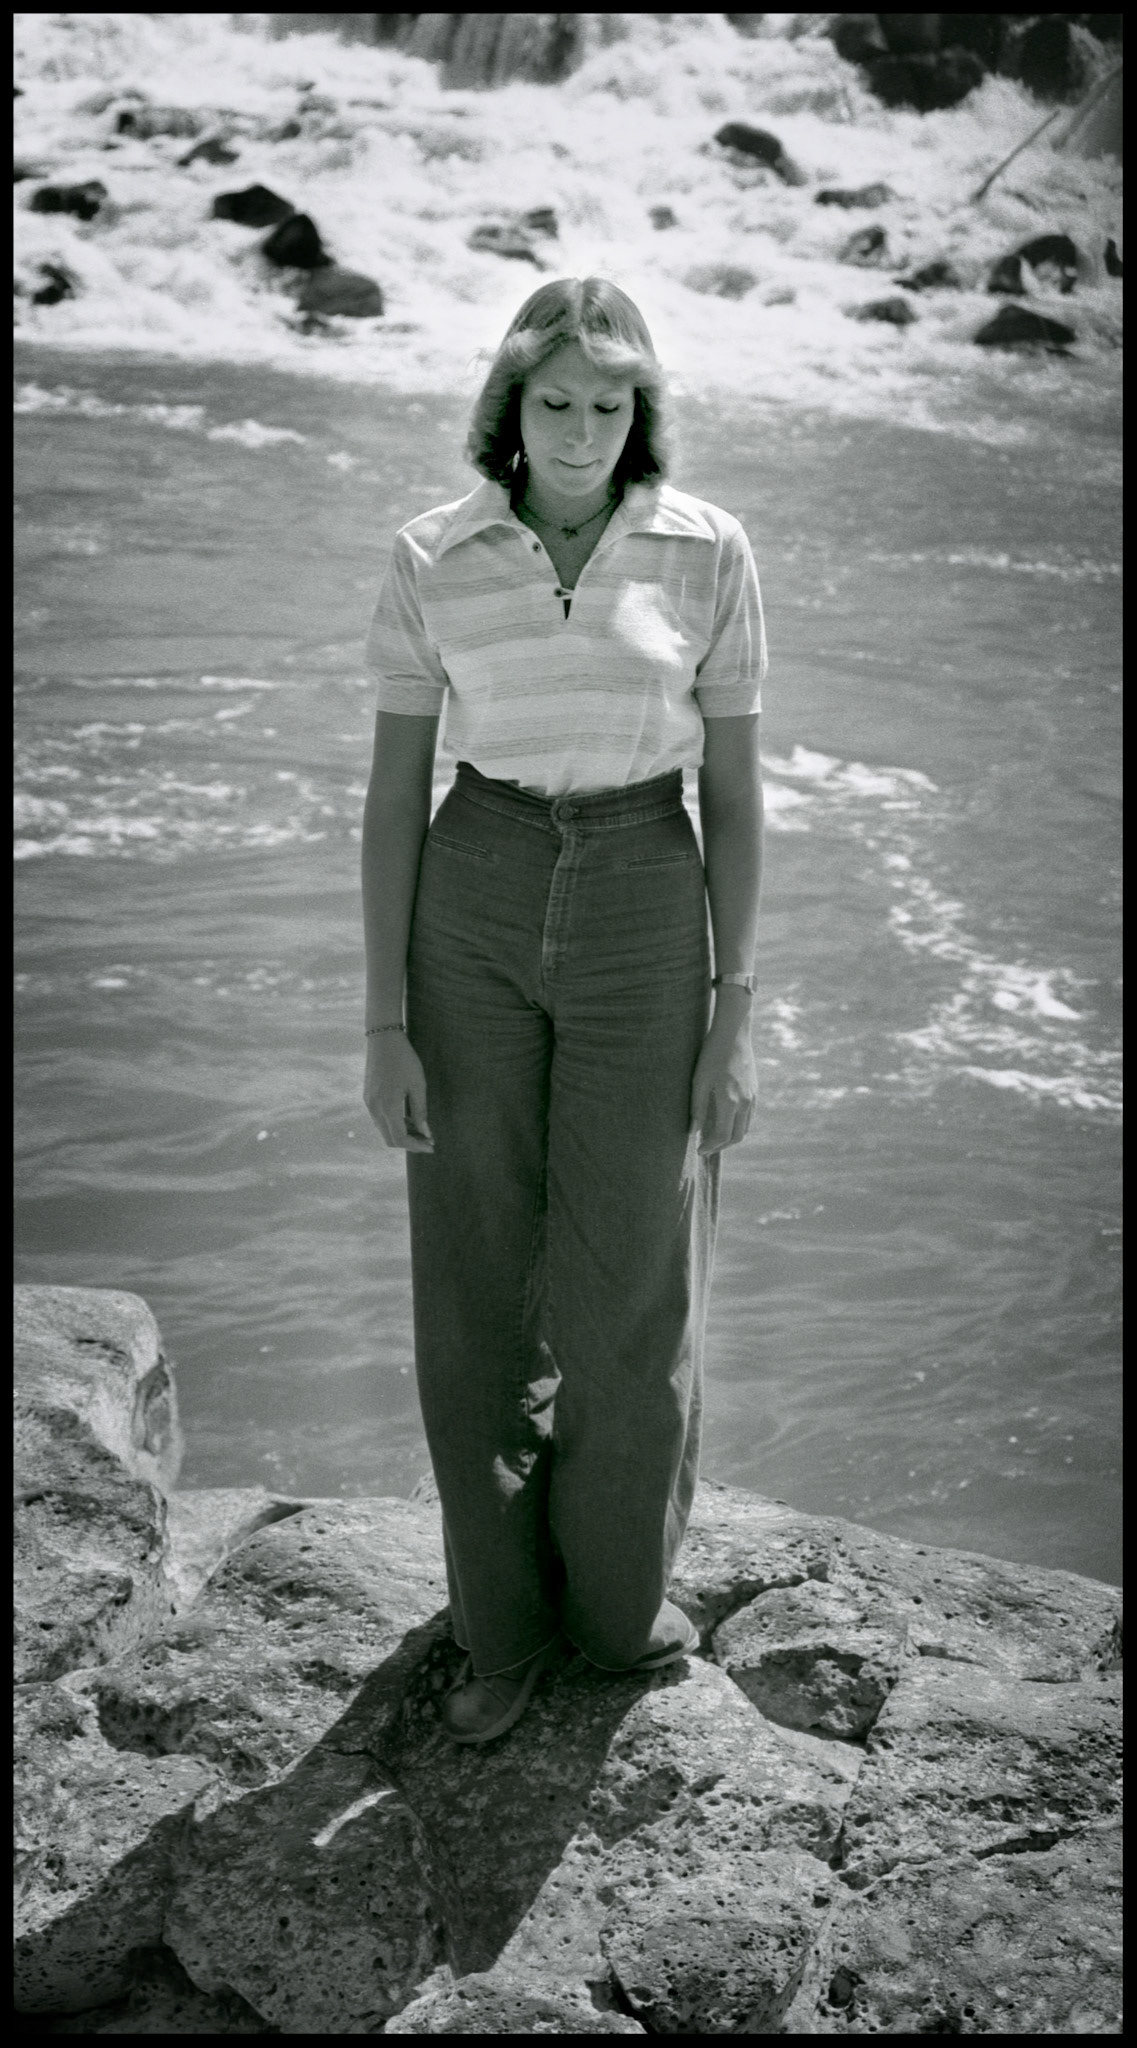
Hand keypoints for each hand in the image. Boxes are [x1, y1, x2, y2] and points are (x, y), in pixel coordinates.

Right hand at [363, 1032, 433, 1152]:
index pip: (400, 1139)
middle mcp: (375, 1109)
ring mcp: (369, 1104)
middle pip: (390, 1139)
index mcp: (388, 1107)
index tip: (432, 1146)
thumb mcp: (418, 1085)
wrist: (383, 1039)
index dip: (417, 1146)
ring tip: (421, 1129)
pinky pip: (380, 1119)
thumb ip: (420, 1111)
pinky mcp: (368, 1098)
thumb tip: (426, 1133)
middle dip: (410, 1143)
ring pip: (384, 1131)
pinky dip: (394, 1124)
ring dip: (401, 1134)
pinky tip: (408, 1117)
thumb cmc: (404, 1060)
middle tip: (428, 1140)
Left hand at [689, 1010, 756, 1154]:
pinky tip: (725, 1121)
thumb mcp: (698, 1081)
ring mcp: (752, 1097)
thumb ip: (696, 1108)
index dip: (710, 1146)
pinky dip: (738, 1125)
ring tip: (713, 1136)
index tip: (699, 1150)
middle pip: (737, 1136)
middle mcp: (745, 1102)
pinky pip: (749, 1116)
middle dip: (721, 1146)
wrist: (733, 1034)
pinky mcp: (755, 1091)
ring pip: (745, 1128)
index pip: (722, 1135)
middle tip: (705, 1147)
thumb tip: (693, 1131)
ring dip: (730, 1136)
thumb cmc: (711, 1055)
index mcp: (730, 1101)